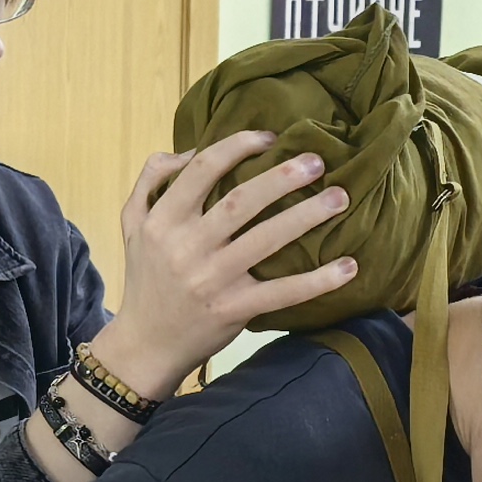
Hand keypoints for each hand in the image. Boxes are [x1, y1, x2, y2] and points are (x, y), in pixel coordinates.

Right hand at [92, 133, 360, 398]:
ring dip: (306, 216)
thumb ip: (151, 180)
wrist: (145, 344)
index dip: (237, 146)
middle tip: (317, 161)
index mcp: (163, 220)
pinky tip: (348, 267)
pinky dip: (317, 280)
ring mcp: (212, 280)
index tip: (270, 137)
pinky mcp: (234, 310)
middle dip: (282, 177)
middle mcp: (186, 247)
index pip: (201, 169)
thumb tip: (190, 150)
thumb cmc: (145, 278)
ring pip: (265, 239)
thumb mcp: (133, 224)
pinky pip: (281, 292)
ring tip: (339, 198)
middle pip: (241, 201)